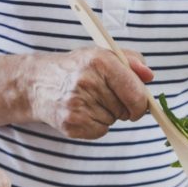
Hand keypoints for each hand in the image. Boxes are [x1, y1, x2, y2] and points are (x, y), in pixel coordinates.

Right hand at [24, 47, 154, 139]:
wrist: (37, 83)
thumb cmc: (76, 69)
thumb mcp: (102, 55)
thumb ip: (131, 61)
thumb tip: (150, 76)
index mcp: (100, 61)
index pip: (136, 93)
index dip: (142, 103)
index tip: (139, 104)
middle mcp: (87, 81)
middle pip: (126, 110)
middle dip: (122, 107)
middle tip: (103, 96)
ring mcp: (77, 104)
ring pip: (113, 121)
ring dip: (107, 114)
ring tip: (88, 101)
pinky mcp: (71, 123)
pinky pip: (101, 131)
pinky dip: (96, 125)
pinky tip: (82, 111)